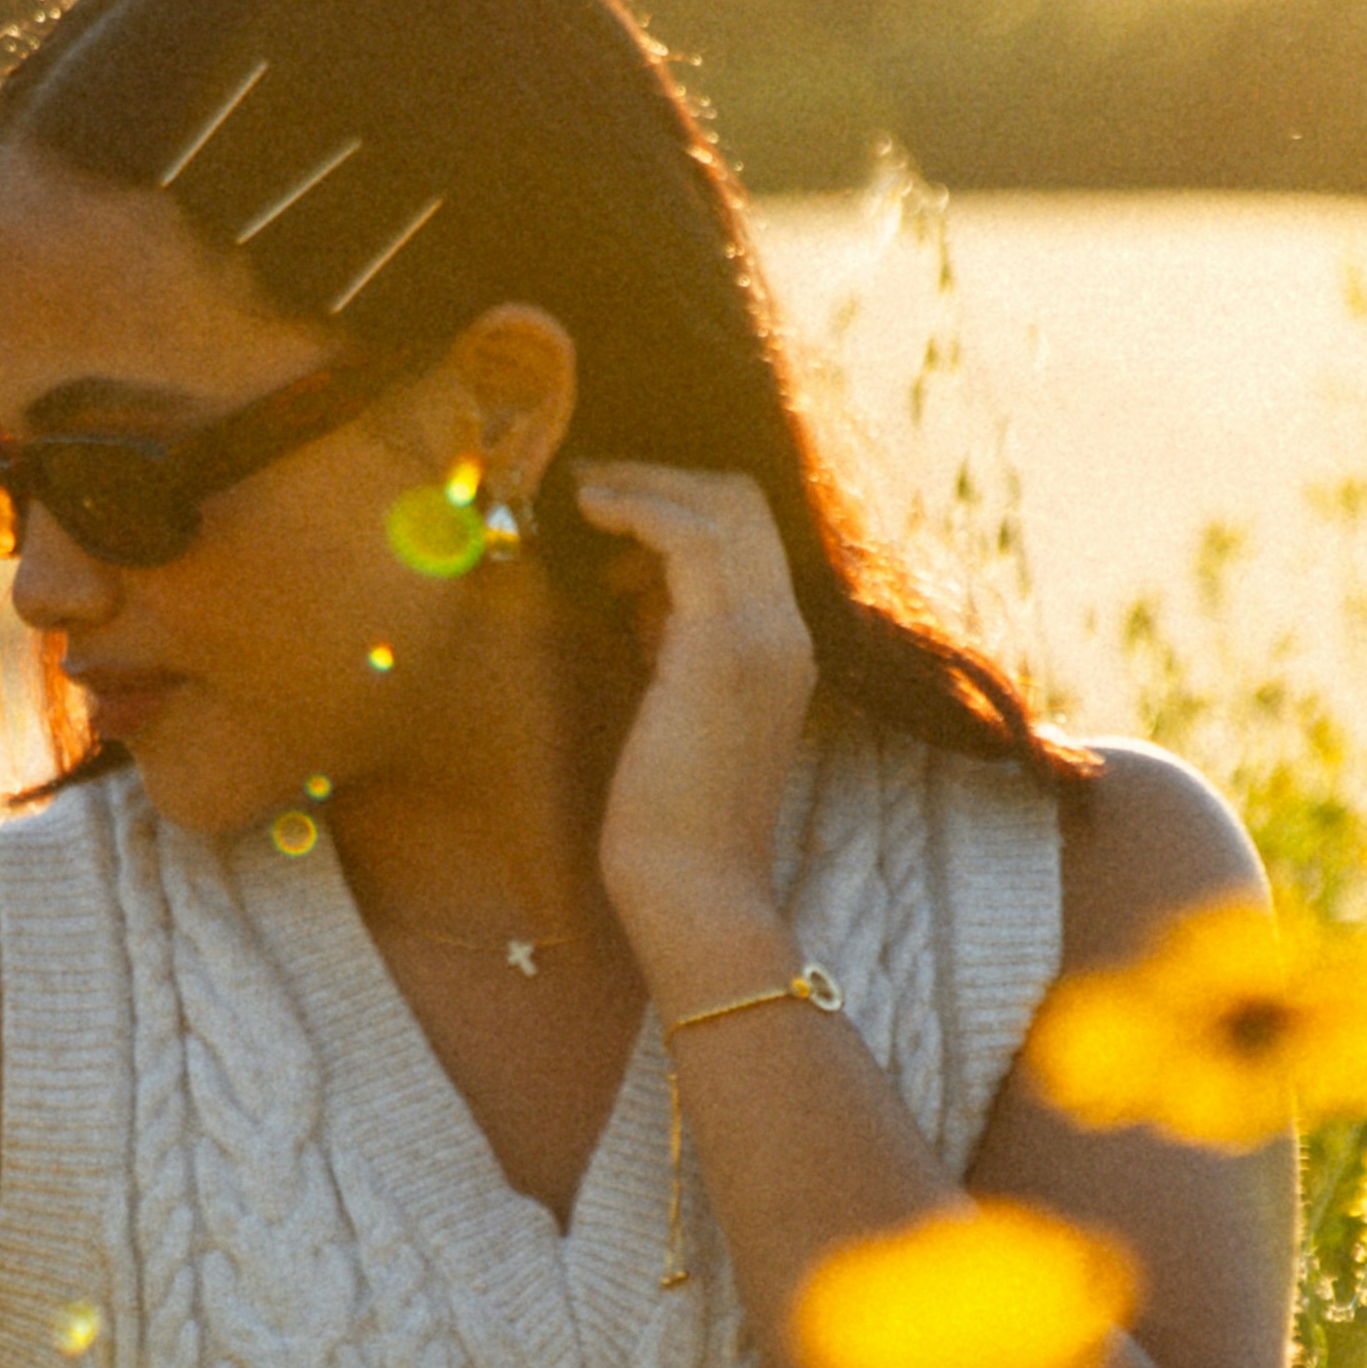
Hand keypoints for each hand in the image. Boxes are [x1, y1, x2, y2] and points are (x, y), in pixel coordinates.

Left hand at [576, 455, 818, 986]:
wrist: (697, 890)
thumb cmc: (673, 823)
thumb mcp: (680, 715)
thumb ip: (676, 655)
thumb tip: (640, 607)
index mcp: (782, 646)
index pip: (751, 536)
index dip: (683, 504)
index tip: (613, 512)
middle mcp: (785, 628)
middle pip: (743, 502)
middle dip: (664, 477)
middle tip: (592, 479)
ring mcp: (762, 632)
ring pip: (721, 503)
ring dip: (644, 483)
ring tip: (581, 489)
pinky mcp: (721, 643)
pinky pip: (686, 535)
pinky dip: (636, 507)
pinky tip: (590, 510)